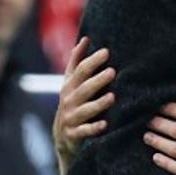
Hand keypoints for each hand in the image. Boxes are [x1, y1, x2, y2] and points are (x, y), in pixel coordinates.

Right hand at [53, 38, 114, 173]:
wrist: (63, 135)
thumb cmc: (73, 102)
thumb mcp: (72, 82)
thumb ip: (77, 62)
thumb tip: (85, 38)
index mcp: (70, 86)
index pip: (80, 70)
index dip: (92, 60)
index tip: (106, 52)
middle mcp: (69, 100)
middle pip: (84, 88)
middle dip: (98, 80)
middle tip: (112, 71)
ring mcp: (71, 118)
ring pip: (85, 110)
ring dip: (98, 103)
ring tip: (112, 97)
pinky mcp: (74, 134)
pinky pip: (84, 131)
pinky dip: (94, 128)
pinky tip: (105, 124)